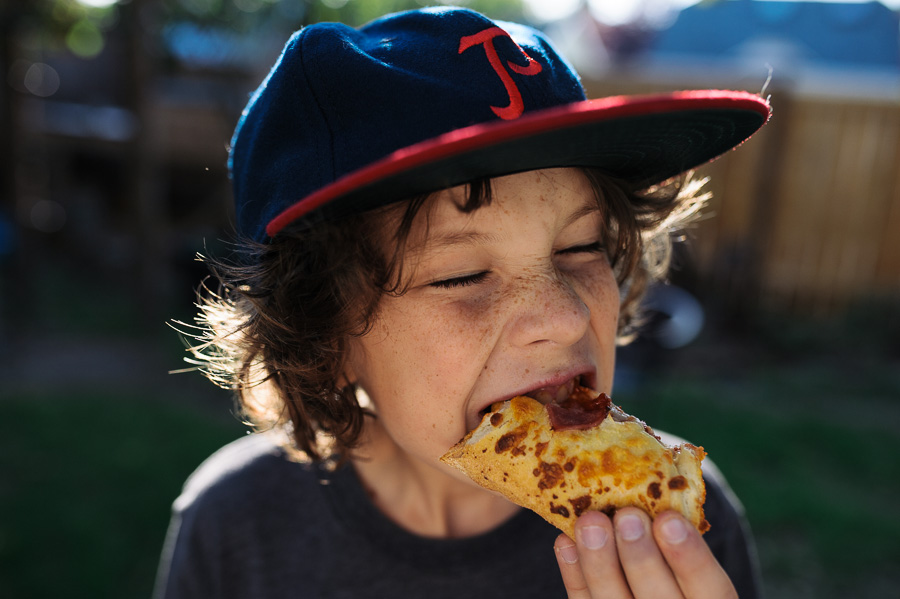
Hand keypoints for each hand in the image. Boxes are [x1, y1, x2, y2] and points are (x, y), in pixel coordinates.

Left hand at [553, 508, 736, 598]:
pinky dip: (574, 575)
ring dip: (600, 562)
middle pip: (659, 598)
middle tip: (627, 516)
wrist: (649, 586)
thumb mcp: (690, 543)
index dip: (691, 556)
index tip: (668, 519)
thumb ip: (678, 524)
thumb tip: (653, 474)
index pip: (709, 586)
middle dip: (640, 556)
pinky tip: (566, 543)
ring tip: (591, 521)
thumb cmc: (674, 552)